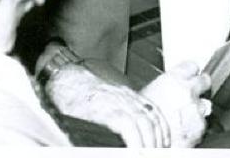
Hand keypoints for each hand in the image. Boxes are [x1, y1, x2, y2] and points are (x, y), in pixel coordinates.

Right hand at [45, 63, 170, 147]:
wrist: (64, 80)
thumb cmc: (82, 95)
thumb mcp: (106, 101)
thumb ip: (120, 112)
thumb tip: (131, 134)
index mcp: (128, 96)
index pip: (153, 112)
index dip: (162, 131)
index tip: (164, 145)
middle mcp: (126, 97)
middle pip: (151, 120)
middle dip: (157, 141)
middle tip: (158, 154)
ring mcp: (117, 102)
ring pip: (143, 123)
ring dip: (149, 144)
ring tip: (148, 156)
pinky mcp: (105, 110)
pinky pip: (128, 126)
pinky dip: (136, 142)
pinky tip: (136, 152)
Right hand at [141, 61, 211, 148]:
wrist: (145, 141)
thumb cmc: (142, 119)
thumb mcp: (150, 94)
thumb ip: (166, 85)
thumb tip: (171, 86)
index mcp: (174, 78)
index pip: (192, 66)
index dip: (190, 72)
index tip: (190, 76)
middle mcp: (188, 90)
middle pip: (205, 80)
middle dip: (201, 86)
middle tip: (193, 93)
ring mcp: (196, 108)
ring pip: (204, 104)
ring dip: (197, 109)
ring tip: (184, 116)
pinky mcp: (200, 126)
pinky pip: (202, 123)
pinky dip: (196, 126)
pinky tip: (183, 128)